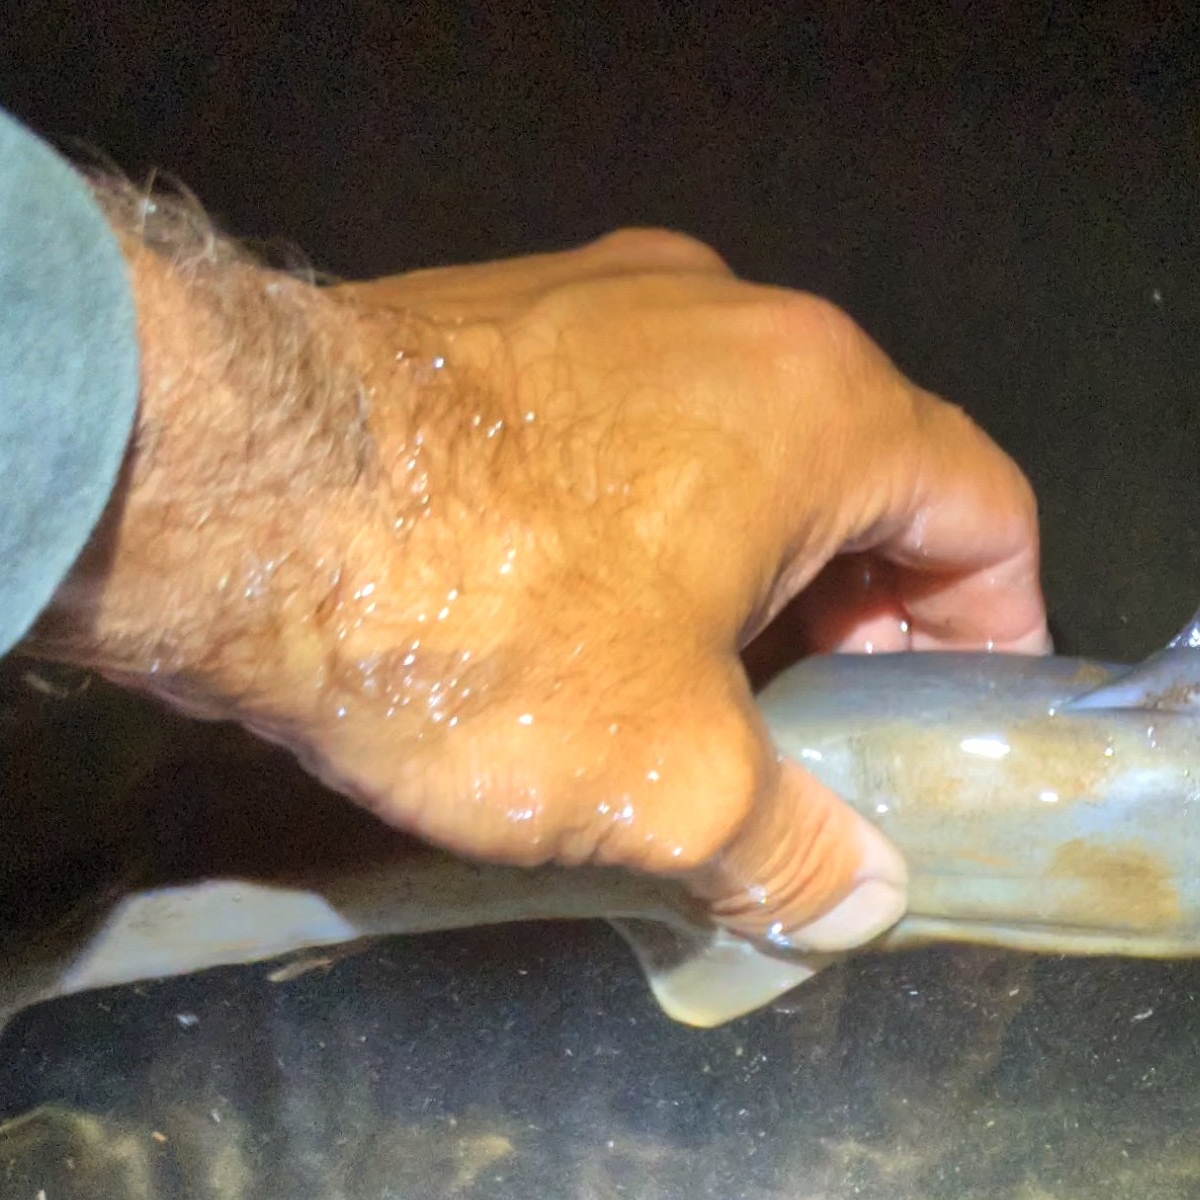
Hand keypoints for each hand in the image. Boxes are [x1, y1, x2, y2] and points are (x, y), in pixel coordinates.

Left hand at [30, 195, 1048, 947]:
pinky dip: (634, 526)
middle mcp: (730, 314)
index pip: (986, 511)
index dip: (995, 634)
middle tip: (814, 746)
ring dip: (742, 575)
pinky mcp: (482, 314)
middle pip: (862, 477)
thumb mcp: (669, 783)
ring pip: (732, 450)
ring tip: (686, 704)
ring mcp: (599, 297)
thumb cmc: (483, 625)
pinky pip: (616, 427)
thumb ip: (793, 847)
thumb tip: (861, 902)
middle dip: (858, 619)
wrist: (205, 488)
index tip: (945, 732)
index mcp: (821, 400)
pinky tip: (565, 631)